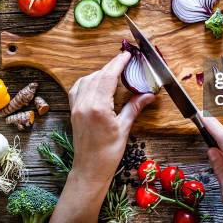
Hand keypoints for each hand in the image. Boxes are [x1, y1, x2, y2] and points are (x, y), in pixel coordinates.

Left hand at [51, 52, 154, 222]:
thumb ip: (135, 107)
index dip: (118, 62)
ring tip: (113, 72)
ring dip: (100, 72)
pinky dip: (87, 81)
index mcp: (98, 107)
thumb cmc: (108, 152)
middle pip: (98, 75)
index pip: (108, 76)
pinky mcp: (73, 111)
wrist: (90, 169)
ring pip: (86, 80)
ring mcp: (76, 106)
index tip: (127, 54)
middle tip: (124, 61)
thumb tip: (149, 94)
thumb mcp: (125, 128)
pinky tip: (96, 82)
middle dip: (111, 66)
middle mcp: (84, 103)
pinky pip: (77, 88)